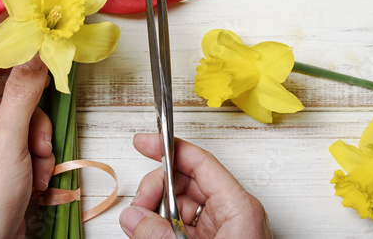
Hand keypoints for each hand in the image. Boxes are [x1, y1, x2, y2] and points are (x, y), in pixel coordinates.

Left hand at [0, 44, 53, 238]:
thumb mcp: (8, 141)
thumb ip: (22, 91)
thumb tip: (35, 50)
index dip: (20, 43)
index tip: (50, 37)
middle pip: (11, 81)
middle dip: (35, 106)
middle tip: (43, 128)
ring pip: (23, 107)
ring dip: (39, 133)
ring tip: (39, 160)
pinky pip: (23, 129)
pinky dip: (36, 148)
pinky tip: (36, 172)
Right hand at [120, 133, 271, 238]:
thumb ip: (160, 233)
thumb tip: (132, 217)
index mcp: (239, 207)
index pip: (200, 162)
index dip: (169, 148)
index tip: (144, 142)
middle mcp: (233, 215)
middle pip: (186, 182)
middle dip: (157, 191)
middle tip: (139, 211)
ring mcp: (223, 232)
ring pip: (180, 206)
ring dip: (157, 214)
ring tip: (145, 231)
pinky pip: (183, 227)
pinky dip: (164, 229)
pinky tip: (154, 236)